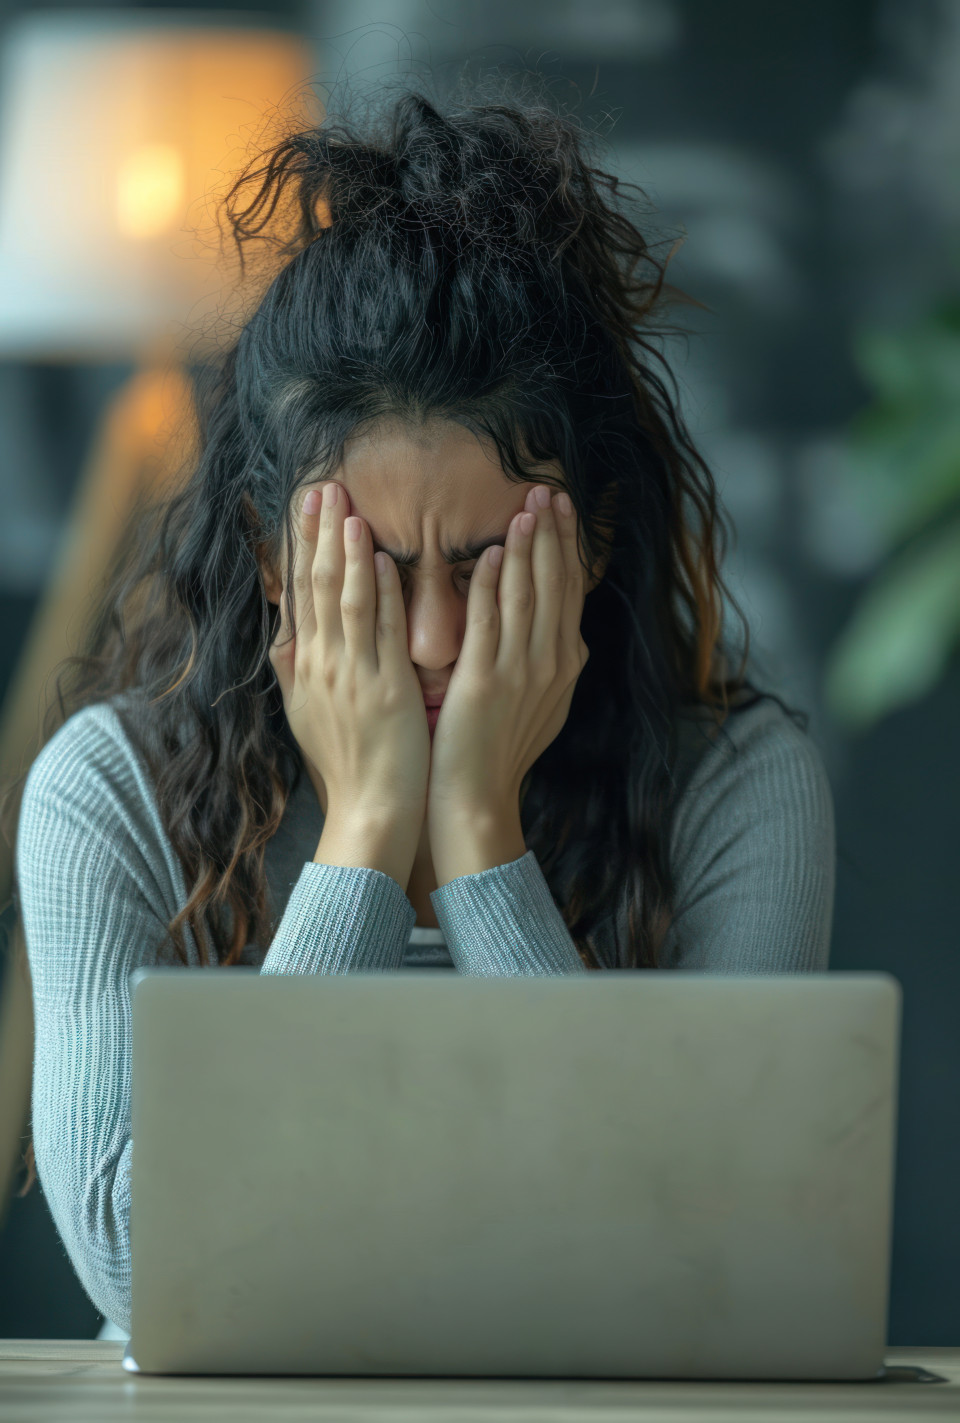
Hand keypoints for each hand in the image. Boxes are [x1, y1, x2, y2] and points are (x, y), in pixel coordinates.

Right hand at [268, 482, 430, 823]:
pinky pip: (381, 632)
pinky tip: (383, 560)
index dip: (301, 545)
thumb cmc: (347, 764)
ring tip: (349, 507)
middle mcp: (322, 666)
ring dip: (347, 550)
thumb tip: (284, 637)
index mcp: (305, 667)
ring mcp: (351, 677)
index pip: (299, 593)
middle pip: (316, 587)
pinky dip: (380, 593)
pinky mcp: (384, 690)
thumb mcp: (307, 713)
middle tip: (324, 485)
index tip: (306, 505)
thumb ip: (297, 671)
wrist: (369, 811)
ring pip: (345, 600)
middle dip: (319, 533)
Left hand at [427, 484, 589, 819]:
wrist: (478, 799)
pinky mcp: (486, 682)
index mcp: (564, 664)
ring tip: (525, 506)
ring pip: (526, 595)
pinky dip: (489, 585)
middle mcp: (551, 663)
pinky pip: (489, 622)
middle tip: (549, 489)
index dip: (566, 546)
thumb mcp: (540, 704)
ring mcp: (521, 672)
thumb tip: (560, 633)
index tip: (561, 508)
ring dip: (526, 547)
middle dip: (553, 534)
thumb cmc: (498, 752)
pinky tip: (486, 553)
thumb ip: (547, 663)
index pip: (568, 590)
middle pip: (555, 584)